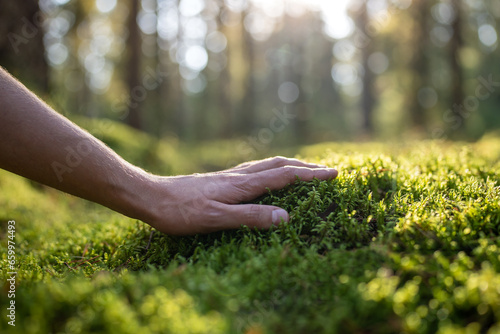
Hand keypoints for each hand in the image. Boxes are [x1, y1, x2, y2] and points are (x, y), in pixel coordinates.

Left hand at [141, 157, 337, 234]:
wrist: (150, 196)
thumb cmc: (180, 212)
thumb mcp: (216, 219)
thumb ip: (251, 217)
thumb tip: (286, 218)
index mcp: (242, 185)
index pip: (284, 176)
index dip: (310, 176)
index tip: (334, 174)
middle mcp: (239, 176)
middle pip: (279, 165)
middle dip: (305, 168)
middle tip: (326, 170)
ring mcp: (229, 176)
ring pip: (267, 165)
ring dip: (290, 166)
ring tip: (304, 170)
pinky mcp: (220, 180)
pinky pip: (255, 170)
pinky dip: (272, 169)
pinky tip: (266, 175)